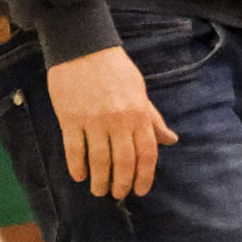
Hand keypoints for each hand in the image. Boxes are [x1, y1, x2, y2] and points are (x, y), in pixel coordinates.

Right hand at [46, 45, 177, 198]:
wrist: (83, 47)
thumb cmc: (115, 69)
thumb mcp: (140, 91)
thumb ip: (153, 118)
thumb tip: (171, 140)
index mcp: (139, 114)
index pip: (147, 153)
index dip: (145, 176)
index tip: (140, 190)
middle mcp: (119, 120)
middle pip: (124, 162)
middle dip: (122, 183)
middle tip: (117, 194)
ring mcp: (94, 121)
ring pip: (99, 160)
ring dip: (99, 180)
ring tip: (98, 191)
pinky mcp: (70, 119)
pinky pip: (74, 150)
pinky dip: (77, 166)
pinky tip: (79, 176)